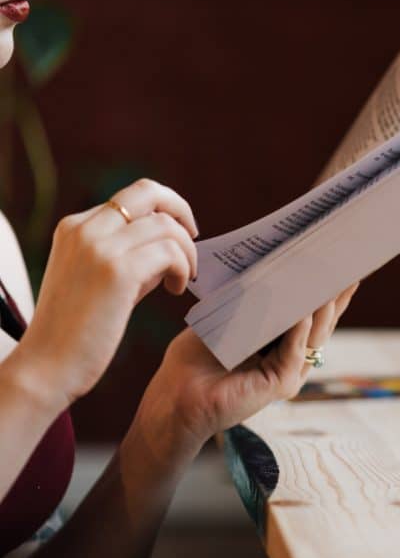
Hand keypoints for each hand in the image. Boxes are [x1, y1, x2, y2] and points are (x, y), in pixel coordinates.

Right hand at [13, 179, 198, 407]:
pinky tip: (177, 290)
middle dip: (182, 211)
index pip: (131, 197)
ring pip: (166, 225)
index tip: (178, 236)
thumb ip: (129, 254)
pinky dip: (184, 268)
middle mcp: (85, 229)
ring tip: (184, 279)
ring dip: (187, 252)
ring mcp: (99, 247)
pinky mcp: (117, 271)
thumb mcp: (100, 278)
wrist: (47, 365)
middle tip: (194, 239)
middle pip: (148, 191)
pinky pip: (170, 252)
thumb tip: (170, 243)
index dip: (164, 211)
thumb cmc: (77, 330)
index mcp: (75, 227)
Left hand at [133, 284, 357, 458]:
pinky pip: (295, 352)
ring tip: (331, 281)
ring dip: (323, 308)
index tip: (339, 262)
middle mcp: (292, 357)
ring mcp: (290, 371)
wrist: (177, 398)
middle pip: (322, 322)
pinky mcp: (280, 384)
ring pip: (314, 335)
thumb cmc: (196, 361)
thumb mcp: (227, 320)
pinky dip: (300, 331)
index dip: (326, 290)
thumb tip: (272, 269)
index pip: (310, 312)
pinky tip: (304, 312)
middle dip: (336, 294)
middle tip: (348, 266)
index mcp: (281, 342)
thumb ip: (252, 302)